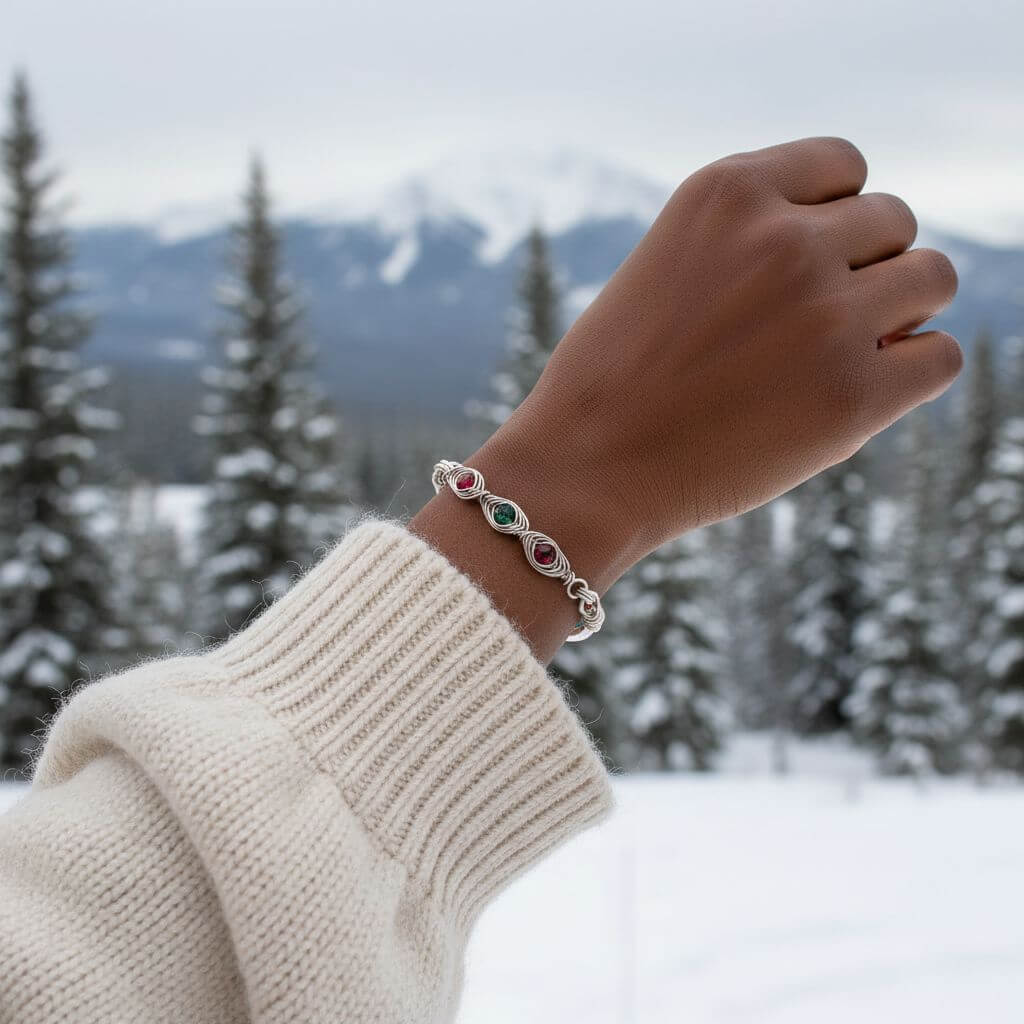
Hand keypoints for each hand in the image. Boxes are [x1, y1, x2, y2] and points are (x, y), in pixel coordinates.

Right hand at [412, 137, 960, 660]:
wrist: (585, 468)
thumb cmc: (617, 377)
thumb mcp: (671, 266)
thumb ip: (755, 240)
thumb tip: (865, 253)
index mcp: (728, 192)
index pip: (844, 165)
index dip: (832, 217)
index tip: (801, 266)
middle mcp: (784, 239)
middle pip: (895, 221)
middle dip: (863, 268)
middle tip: (808, 327)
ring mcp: (825, 315)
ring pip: (934, 279)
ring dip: (899, 314)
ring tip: (839, 357)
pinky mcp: (853, 395)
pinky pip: (940, 357)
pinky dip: (913, 373)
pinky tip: (858, 395)